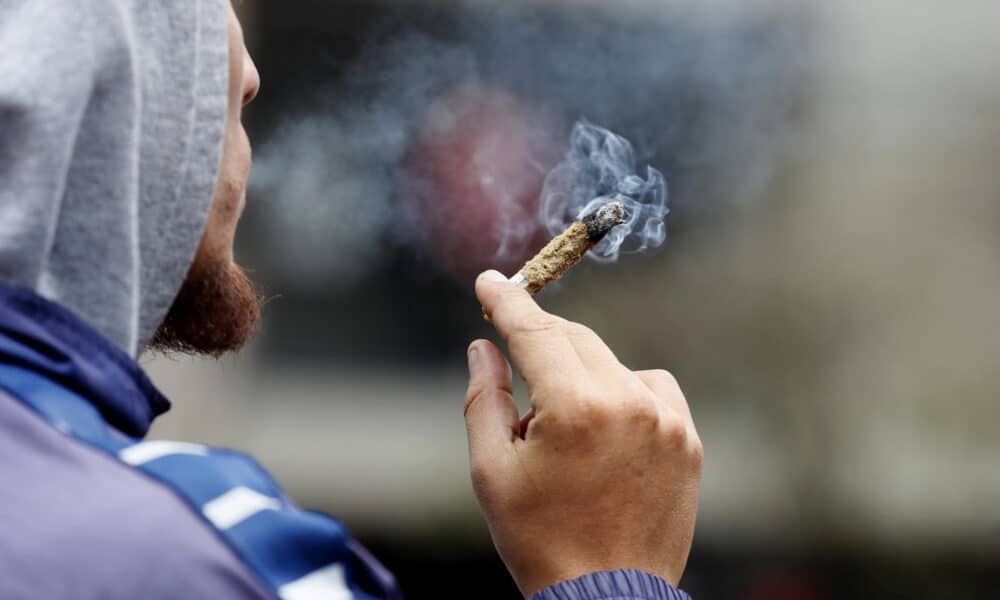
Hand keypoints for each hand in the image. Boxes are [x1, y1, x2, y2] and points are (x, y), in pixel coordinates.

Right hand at [464, 271, 702, 596]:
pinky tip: (605, 429)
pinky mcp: (689, 440)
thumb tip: (483, 347)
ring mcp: (667, 420)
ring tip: (561, 425)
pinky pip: (651, 389)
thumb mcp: (491, 471)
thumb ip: (484, 398)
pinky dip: (624, 394)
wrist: (606, 599)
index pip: (535, 332)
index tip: (490, 281)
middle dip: (540, 340)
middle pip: (575, 340)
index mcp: (576, 408)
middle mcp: (629, 402)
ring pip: (612, 363)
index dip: (508, 302)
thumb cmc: (540, 541)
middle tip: (512, 350)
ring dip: (581, 373)